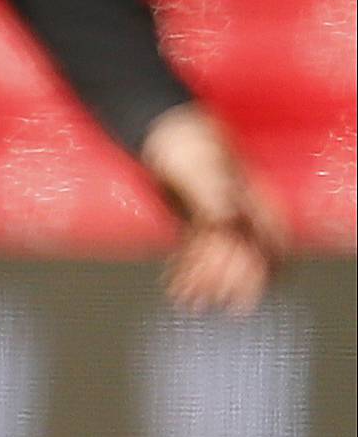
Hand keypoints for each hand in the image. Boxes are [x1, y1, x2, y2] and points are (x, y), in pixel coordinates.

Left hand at [138, 103, 288, 314]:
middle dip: (233, 281)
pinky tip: (177, 288)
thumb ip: (214, 193)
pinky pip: (198, 252)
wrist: (165, 134)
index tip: (253, 290)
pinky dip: (189, 271)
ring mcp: (220, 218)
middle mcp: (241, 211)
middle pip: (246, 254)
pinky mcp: (197, 222)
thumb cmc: (188, 146)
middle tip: (217, 302)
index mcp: (253, 197)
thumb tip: (226, 220)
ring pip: (219, 258)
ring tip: (188, 302)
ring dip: (206, 282)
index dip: (266, 267)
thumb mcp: (201, 168)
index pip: (270, 238)